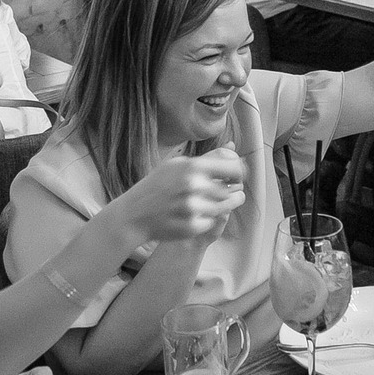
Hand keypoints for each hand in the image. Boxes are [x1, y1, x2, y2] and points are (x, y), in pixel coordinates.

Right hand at [116, 147, 246, 244]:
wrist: (134, 214)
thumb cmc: (156, 187)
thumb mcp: (176, 165)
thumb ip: (207, 158)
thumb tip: (233, 147)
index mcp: (193, 167)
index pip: (234, 168)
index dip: (239, 173)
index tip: (237, 177)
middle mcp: (194, 186)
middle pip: (230, 191)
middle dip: (228, 193)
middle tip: (216, 194)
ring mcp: (193, 208)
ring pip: (224, 208)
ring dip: (220, 207)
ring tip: (206, 204)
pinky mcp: (192, 226)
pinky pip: (212, 222)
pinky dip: (207, 220)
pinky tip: (193, 216)